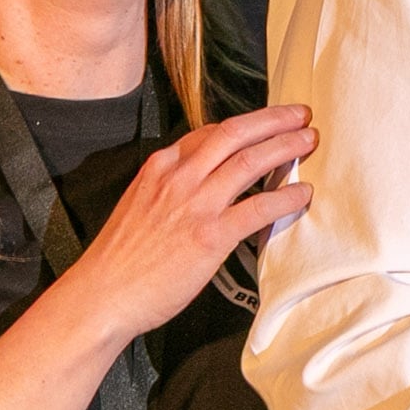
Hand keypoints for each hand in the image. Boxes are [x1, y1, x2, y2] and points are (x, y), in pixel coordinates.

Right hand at [62, 104, 313, 339]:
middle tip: (301, 115)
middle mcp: (179, 177)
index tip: (265, 123)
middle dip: (274, 119)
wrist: (102, 295)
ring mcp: (196, 204)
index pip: (210, 132)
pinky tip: (302, 194)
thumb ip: (169, 187)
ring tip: (308, 141)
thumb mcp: (138, 203)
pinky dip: (286, 197)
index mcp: (160, 167)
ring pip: (251, 161)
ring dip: (286, 147)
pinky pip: (259, 207)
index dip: (245, 124)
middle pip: (236, 133)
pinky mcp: (211, 235)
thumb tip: (202, 182)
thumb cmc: (119, 259)